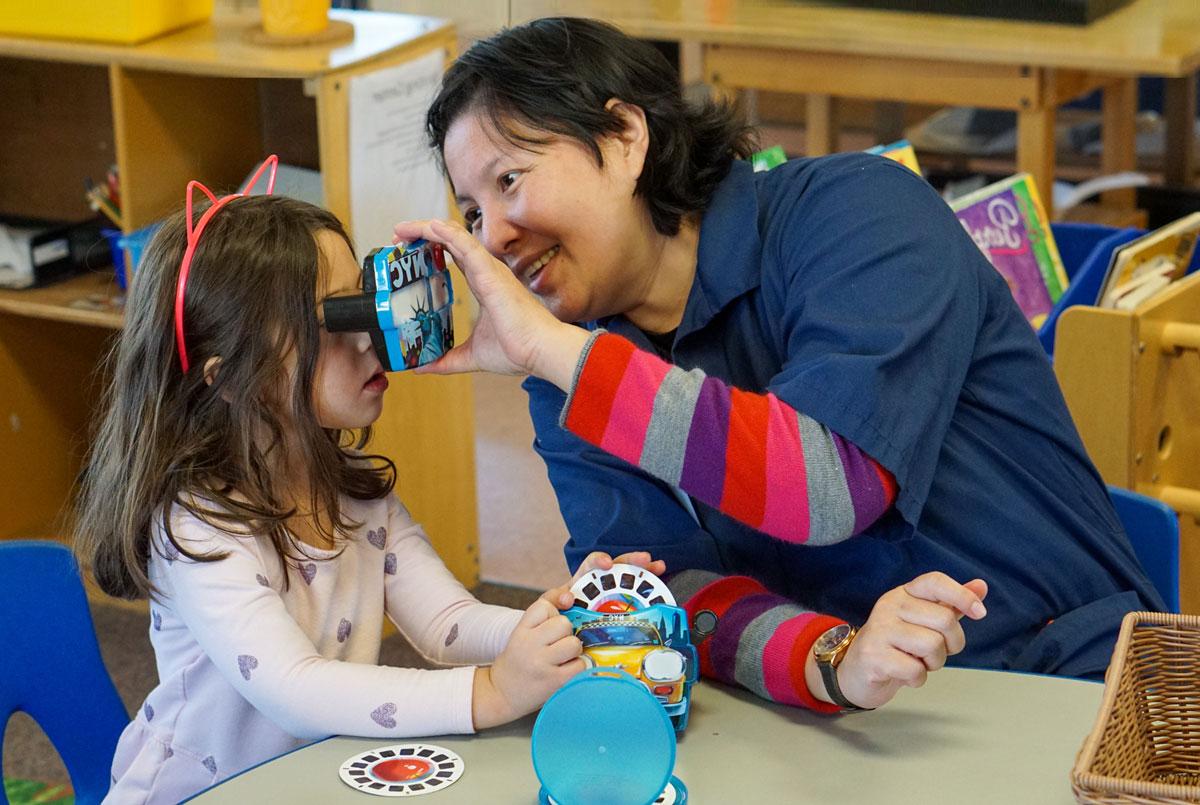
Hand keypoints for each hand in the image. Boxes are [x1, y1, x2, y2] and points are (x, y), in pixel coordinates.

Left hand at [392, 219, 588, 387]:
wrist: (539, 352)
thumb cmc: (517, 351)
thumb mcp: (471, 356)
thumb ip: (446, 360)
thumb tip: (420, 369)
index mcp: (484, 285)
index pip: (454, 256)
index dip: (431, 248)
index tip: (407, 251)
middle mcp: (486, 272)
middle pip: (450, 241)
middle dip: (422, 234)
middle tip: (396, 237)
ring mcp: (489, 269)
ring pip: (454, 236)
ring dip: (426, 228)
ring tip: (401, 228)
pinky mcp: (490, 272)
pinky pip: (466, 244)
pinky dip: (446, 233)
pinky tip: (429, 226)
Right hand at [472, 598, 582, 728]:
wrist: (501, 695)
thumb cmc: (518, 660)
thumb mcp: (523, 632)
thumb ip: (546, 608)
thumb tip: (569, 595)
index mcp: (521, 630)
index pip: (545, 605)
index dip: (551, 615)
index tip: (547, 627)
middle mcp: (529, 645)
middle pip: (564, 623)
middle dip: (565, 633)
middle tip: (556, 645)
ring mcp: (542, 663)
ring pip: (574, 643)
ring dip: (573, 651)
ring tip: (562, 659)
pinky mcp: (554, 681)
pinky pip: (580, 665)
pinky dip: (577, 667)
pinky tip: (565, 671)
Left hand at [540, 551, 668, 610]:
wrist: (555, 640)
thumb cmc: (553, 617)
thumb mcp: (549, 606)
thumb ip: (553, 599)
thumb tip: (567, 598)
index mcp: (583, 581)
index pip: (592, 565)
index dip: (599, 561)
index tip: (607, 563)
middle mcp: (600, 587)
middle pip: (619, 568)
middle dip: (633, 561)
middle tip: (648, 560)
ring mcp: (612, 600)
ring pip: (631, 583)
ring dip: (645, 573)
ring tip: (659, 567)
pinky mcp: (620, 615)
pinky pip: (635, 605)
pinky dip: (648, 598)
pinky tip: (661, 595)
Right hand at [820, 572, 987, 709]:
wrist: (856, 672)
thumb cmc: (895, 646)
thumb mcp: (923, 621)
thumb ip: (951, 604)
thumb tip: (980, 586)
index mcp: (904, 594)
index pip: (935, 582)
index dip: (962, 595)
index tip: (980, 613)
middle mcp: (889, 606)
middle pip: (944, 619)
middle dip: (951, 644)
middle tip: (935, 652)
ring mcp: (879, 630)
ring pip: (933, 645)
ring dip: (934, 663)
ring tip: (917, 662)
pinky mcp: (873, 656)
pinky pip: (916, 670)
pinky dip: (917, 679)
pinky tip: (904, 675)